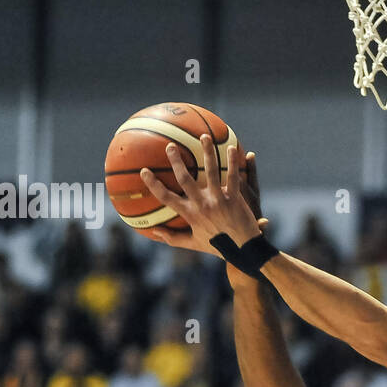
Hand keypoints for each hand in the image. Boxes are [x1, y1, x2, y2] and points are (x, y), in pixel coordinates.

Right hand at [138, 137, 265, 255]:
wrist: (243, 250)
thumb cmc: (218, 246)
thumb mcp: (193, 244)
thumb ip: (173, 238)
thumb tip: (154, 232)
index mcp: (190, 215)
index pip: (166, 198)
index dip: (153, 184)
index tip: (144, 171)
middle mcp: (202, 206)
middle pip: (185, 180)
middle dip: (176, 162)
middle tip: (170, 146)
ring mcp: (219, 201)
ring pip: (211, 172)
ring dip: (207, 153)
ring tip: (204, 136)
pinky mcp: (234, 199)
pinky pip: (233, 177)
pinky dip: (232, 162)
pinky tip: (231, 148)